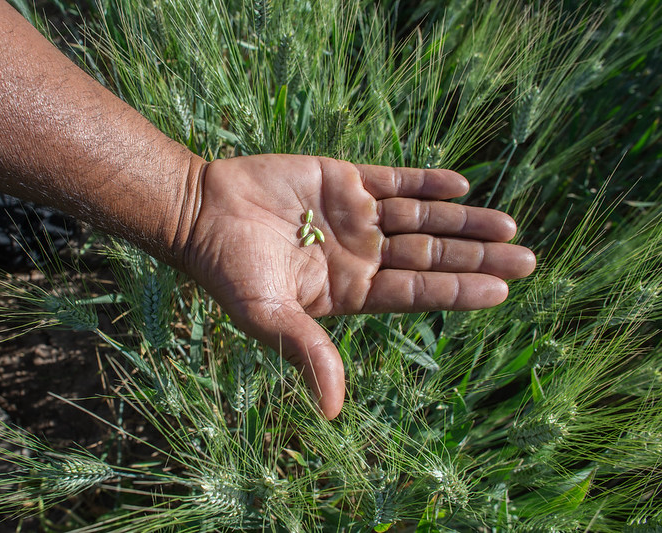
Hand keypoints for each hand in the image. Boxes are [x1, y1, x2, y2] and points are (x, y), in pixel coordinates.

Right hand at [181, 154, 535, 418]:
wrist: (201, 214)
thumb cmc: (229, 271)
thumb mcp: (268, 317)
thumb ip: (306, 352)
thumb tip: (335, 410)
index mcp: (350, 291)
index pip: (416, 292)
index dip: (457, 289)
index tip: (501, 290)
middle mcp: (361, 255)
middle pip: (429, 254)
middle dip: (476, 255)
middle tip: (527, 257)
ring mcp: (356, 216)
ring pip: (421, 217)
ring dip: (463, 219)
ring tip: (509, 224)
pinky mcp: (344, 180)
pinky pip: (395, 180)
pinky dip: (426, 181)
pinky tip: (462, 184)